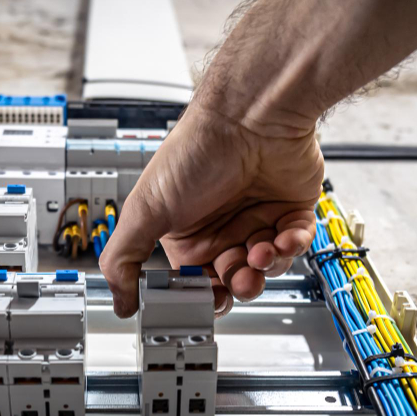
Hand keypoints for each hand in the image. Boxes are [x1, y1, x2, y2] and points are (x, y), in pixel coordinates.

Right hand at [99, 106, 322, 316]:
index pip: (197, 282)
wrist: (249, 114)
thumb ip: (124, 258)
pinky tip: (283, 238)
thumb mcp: (144, 209)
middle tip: (240, 278)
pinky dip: (292, 247)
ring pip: (268, 267)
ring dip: (266, 266)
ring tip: (260, 251)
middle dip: (240, 284)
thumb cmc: (197, 149)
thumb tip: (119, 301)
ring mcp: (258, 219)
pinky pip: (297, 244)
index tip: (209, 297)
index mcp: (186, 233)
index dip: (205, 294)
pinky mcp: (291, 211)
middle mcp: (222, 227)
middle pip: (235, 280)